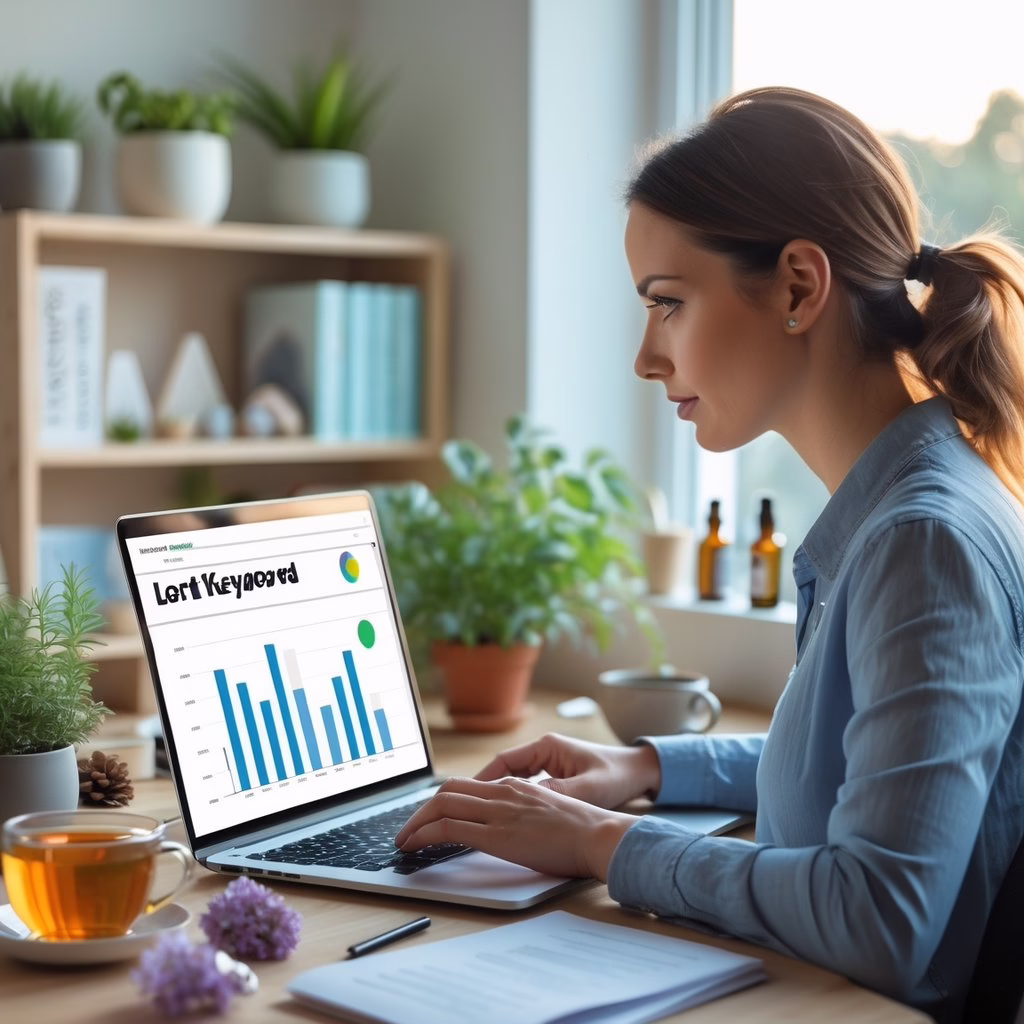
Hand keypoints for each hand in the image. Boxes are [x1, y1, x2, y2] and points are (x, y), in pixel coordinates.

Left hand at [393, 776, 638, 878]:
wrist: (600, 836)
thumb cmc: (585, 832)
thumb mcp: (550, 814)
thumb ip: (526, 816)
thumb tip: (512, 832)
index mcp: (517, 787)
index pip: (467, 785)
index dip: (442, 799)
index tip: (430, 816)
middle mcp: (504, 792)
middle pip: (448, 790)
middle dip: (421, 810)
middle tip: (408, 829)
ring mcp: (499, 811)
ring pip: (442, 805)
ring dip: (416, 822)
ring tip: (404, 840)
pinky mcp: (497, 834)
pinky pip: (449, 828)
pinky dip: (425, 834)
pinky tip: (415, 846)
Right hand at [474, 732, 661, 808]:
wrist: (640, 773)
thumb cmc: (617, 776)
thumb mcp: (587, 788)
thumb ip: (556, 794)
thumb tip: (524, 802)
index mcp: (547, 747)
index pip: (503, 761)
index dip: (481, 780)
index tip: (466, 798)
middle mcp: (544, 751)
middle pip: (502, 770)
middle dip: (483, 790)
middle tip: (464, 811)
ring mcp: (549, 763)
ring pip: (512, 780)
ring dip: (498, 796)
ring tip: (481, 817)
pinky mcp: (555, 776)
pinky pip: (526, 787)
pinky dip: (514, 801)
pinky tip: (507, 818)